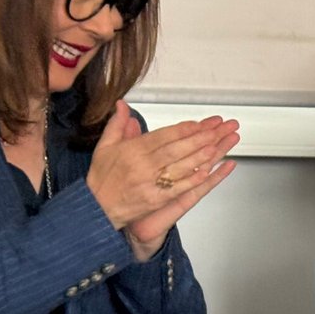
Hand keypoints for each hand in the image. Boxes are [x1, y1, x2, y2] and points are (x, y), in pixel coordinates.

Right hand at [86, 103, 239, 258]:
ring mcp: (150, 184)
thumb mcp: (104, 147)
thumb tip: (122, 105)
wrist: (95, 209)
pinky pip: (179, 188)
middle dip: (200, 137)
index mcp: (132, 151)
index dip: (183, 129)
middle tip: (219, 128)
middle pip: (177, 149)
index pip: (163, 136)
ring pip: (181, 166)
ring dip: (201, 155)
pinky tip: (207, 171)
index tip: (199, 123)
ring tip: (219, 145)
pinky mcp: (156, 200)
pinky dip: (193, 179)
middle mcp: (143, 166)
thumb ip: (117, 125)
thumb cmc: (102, 178)